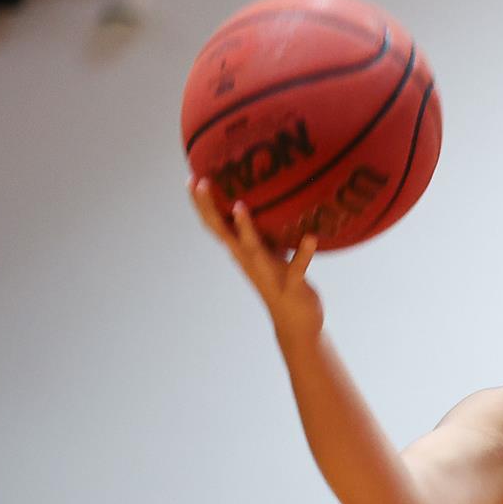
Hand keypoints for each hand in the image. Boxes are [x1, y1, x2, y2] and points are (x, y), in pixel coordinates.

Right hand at [188, 177, 322, 341]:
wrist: (296, 324)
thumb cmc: (283, 281)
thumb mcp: (271, 254)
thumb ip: (264, 233)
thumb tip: (267, 204)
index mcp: (242, 253)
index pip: (217, 226)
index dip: (202, 205)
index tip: (191, 179)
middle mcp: (249, 262)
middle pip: (223, 233)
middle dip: (210, 209)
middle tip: (200, 183)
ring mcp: (269, 274)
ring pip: (252, 250)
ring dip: (245, 229)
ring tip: (240, 206)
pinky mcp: (292, 285)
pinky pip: (297, 267)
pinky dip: (304, 252)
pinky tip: (311, 236)